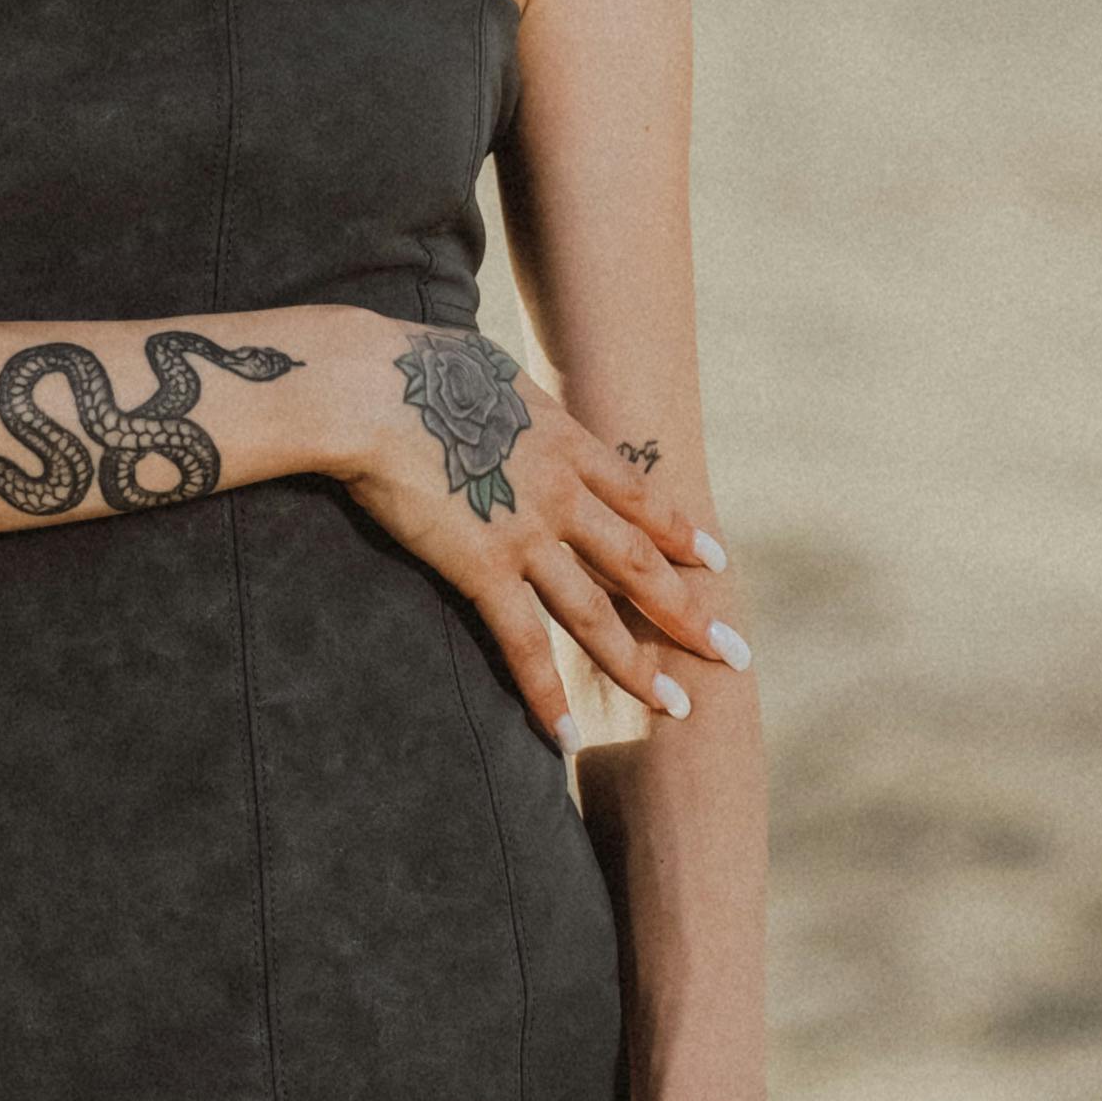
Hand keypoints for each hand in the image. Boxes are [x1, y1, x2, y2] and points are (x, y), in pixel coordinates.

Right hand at [328, 311, 749, 748]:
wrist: (369, 386)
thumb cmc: (407, 365)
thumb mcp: (482, 371)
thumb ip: (503, 402)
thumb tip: (493, 395)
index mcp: (563, 440)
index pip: (639, 496)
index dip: (680, 531)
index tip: (715, 560)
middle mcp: (561, 492)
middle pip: (639, 562)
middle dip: (689, 613)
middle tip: (732, 651)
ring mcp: (526, 534)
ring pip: (597, 612)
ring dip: (638, 666)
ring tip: (676, 707)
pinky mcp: (481, 568)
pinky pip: (523, 645)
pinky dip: (544, 694)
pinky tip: (563, 735)